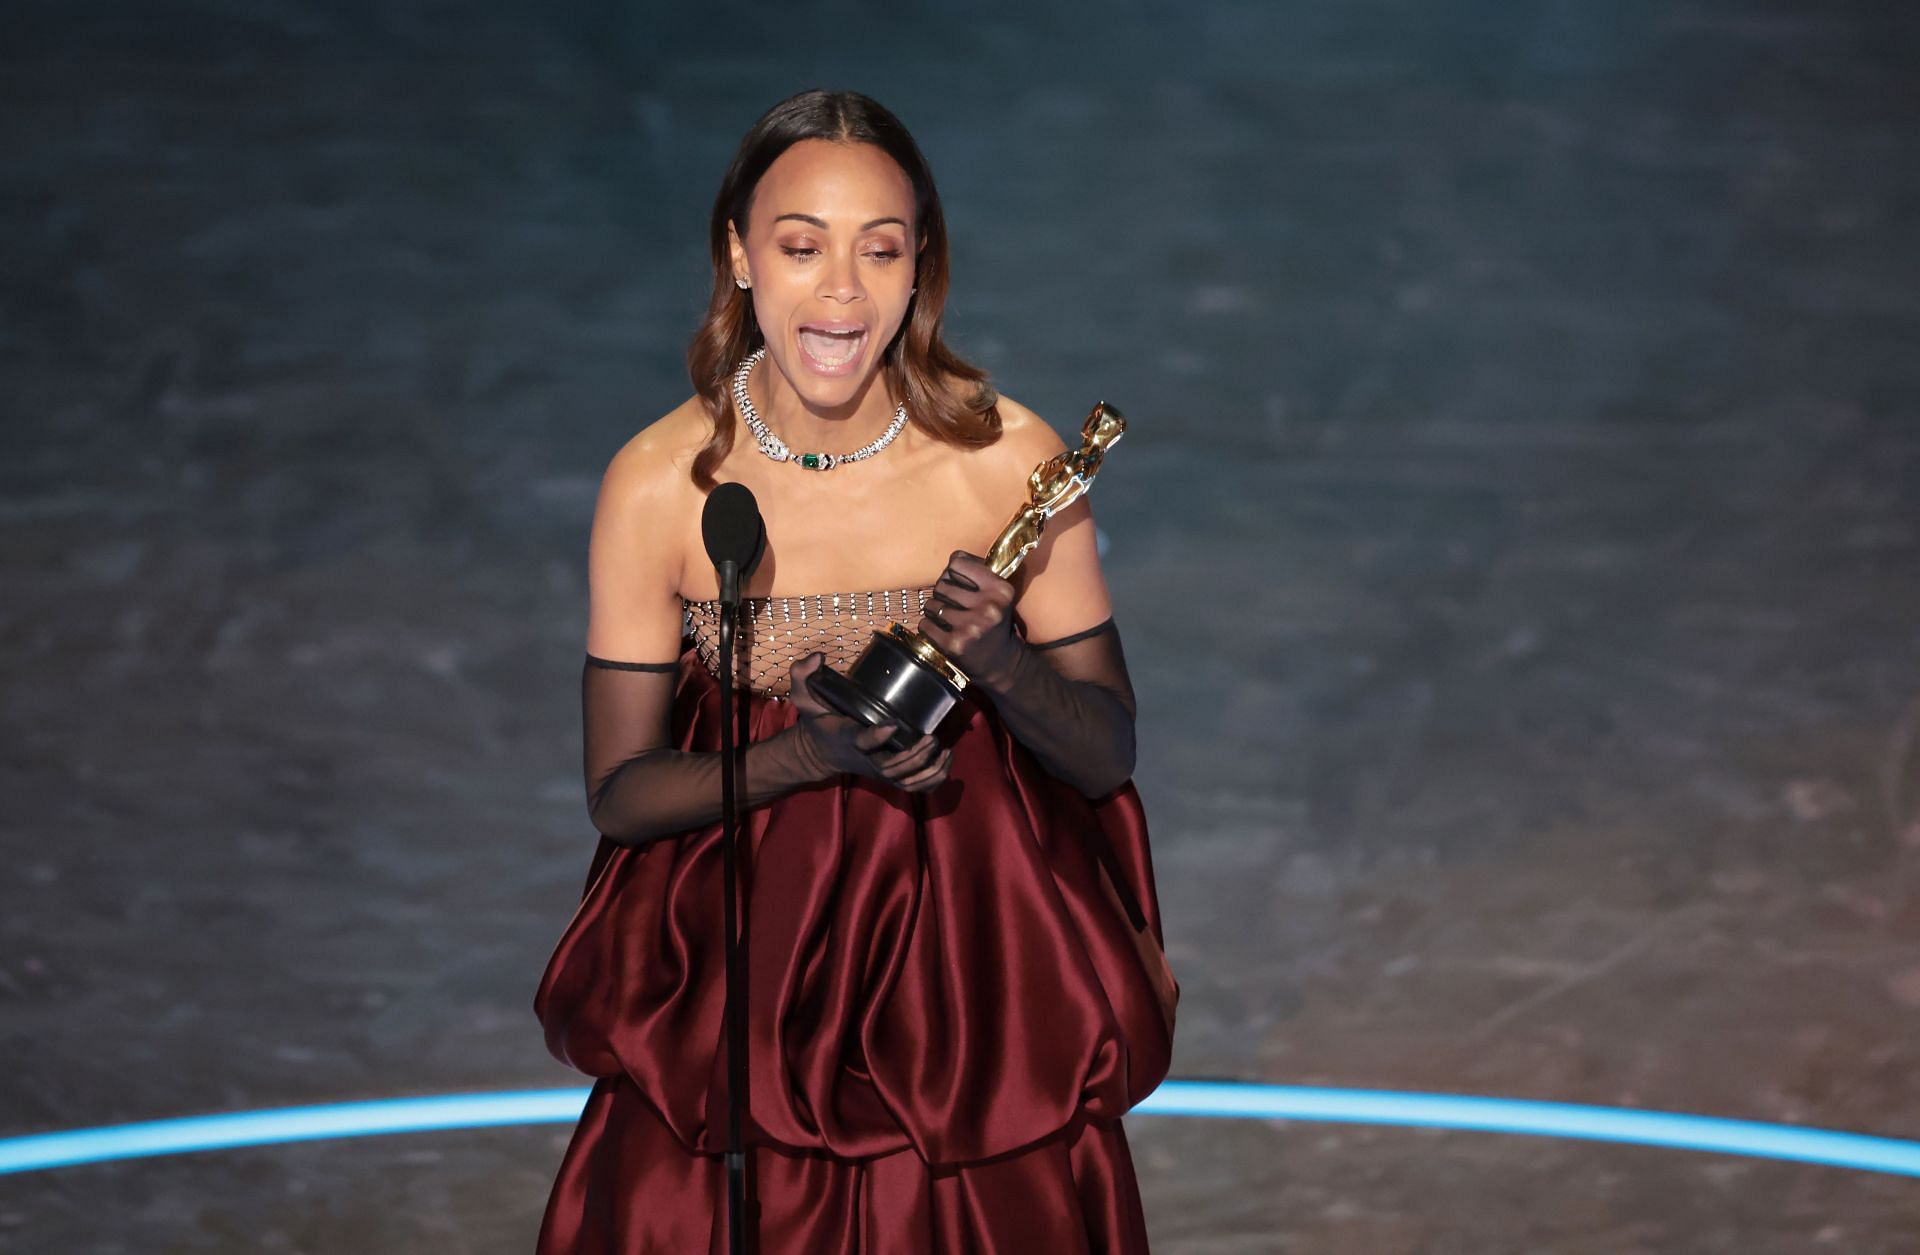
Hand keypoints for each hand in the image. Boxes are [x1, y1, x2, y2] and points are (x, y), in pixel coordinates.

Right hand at [787, 652, 953, 792]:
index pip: (862, 742)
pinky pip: (914, 787)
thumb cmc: (819, 724)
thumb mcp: (805, 699)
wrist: (819, 754)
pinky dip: (932, 780)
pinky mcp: (890, 776)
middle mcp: (867, 758)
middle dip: (913, 757)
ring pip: (906, 782)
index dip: (876, 737)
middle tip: (930, 738)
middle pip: (891, 768)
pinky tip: (946, 759)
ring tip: (943, 750)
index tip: (892, 725)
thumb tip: (817, 656)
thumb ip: (803, 676)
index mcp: (849, 738)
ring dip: (927, 770)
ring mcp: (880, 770)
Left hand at [918, 551, 1020, 685]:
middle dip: (944, 594)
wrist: (1001, 663)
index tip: (961, 585)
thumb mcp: (997, 594)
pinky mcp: (954, 644)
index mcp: (1001, 590)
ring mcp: (970, 627)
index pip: (957, 563)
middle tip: (955, 606)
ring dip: (935, 611)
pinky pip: (925, 624)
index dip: (955, 573)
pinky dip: (929, 627)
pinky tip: (942, 632)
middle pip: (942, 583)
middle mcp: (988, 607)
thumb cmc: (994, 622)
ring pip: (931, 604)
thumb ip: (978, 571)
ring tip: (949, 620)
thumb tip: (954, 558)